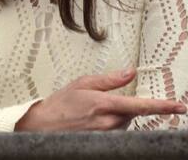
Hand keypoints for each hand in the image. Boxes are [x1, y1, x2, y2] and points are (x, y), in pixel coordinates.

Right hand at [15, 68, 186, 130]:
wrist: (42, 126)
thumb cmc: (59, 105)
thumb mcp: (82, 84)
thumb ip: (109, 79)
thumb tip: (129, 72)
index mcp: (104, 104)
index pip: (140, 105)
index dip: (162, 106)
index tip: (179, 106)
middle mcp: (108, 122)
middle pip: (132, 114)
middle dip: (123, 107)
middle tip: (102, 103)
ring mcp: (107, 135)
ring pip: (125, 124)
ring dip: (116, 117)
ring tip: (92, 114)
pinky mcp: (104, 143)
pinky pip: (116, 133)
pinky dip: (110, 126)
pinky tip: (94, 123)